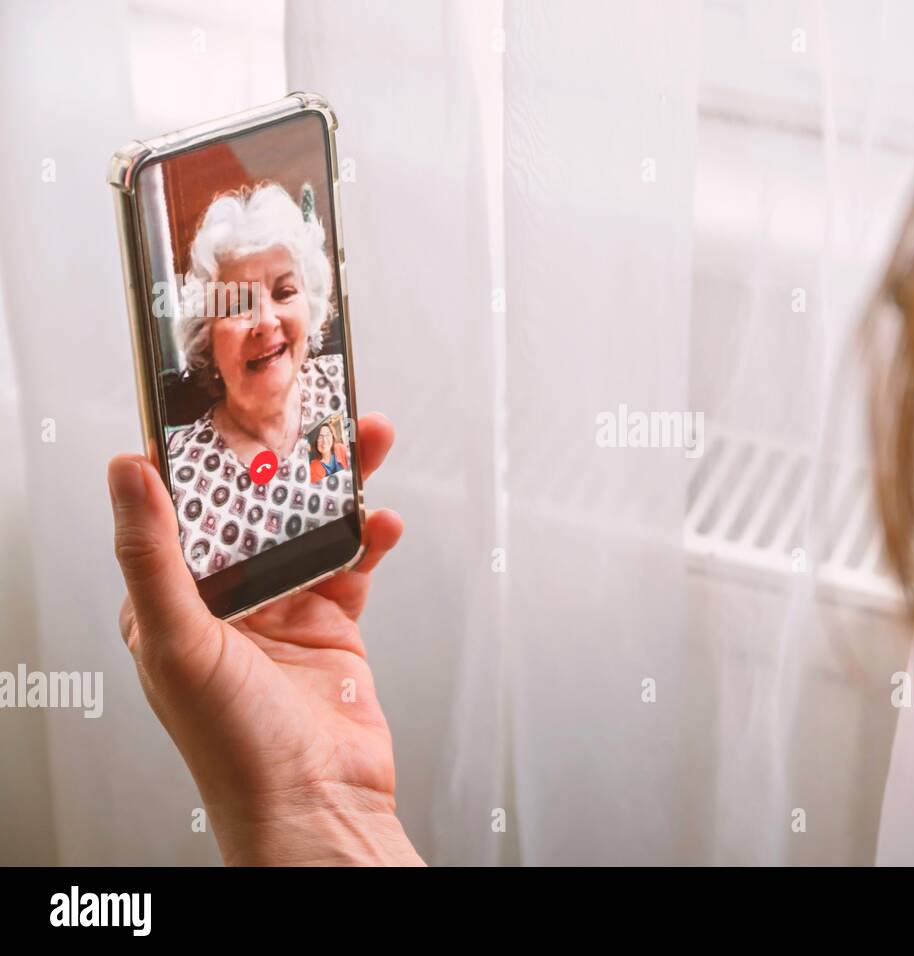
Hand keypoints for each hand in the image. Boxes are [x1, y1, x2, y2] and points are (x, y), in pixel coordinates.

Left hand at [108, 413, 423, 865]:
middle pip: (256, 506)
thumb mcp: (178, 641)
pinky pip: (353, 563)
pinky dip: (371, 536)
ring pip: (309, 526)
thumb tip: (126, 474)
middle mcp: (226, 602)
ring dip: (338, 485)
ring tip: (366, 445)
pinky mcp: (332, 624)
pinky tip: (382, 520)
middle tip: (314, 412)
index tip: (228, 402)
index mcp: (171, 601)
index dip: (204, 454)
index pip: (182, 507)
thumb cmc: (235, 745)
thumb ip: (153, 555)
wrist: (319, 802)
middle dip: (287, 458)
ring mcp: (282, 611)